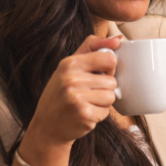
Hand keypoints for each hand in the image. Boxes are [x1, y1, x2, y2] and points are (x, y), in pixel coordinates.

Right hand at [25, 35, 121, 149]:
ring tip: (85, 103)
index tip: (96, 73)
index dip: (108, 68)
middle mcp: (71, 79)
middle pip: (112, 81)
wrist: (47, 126)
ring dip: (102, 102)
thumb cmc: (61, 93)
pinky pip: (106, 111)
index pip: (109, 58)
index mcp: (69, 63)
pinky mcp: (84, 114)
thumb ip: (93, 48)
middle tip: (85, 93)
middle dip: (103, 88)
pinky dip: (99, 114)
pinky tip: (84, 113)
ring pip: (111, 96)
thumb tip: (118, 39)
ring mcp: (76, 97)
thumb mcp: (70, 66)